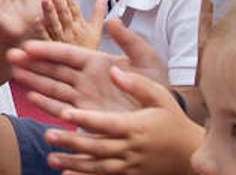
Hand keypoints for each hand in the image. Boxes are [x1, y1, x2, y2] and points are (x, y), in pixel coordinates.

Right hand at [8, 18, 168, 118]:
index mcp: (96, 61)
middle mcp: (85, 78)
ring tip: (14, 73)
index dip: (47, 49)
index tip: (28, 44)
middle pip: (53, 68)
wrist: (162, 118)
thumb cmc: (156, 86)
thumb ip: (128, 40)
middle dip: (32, 62)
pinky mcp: (85, 116)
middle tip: (11, 55)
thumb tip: (112, 19)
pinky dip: (45, 103)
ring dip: (33, 80)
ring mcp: (83, 97)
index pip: (66, 53)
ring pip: (52, 86)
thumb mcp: (145, 59)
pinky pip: (61, 108)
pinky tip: (30, 96)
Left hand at [39, 0, 105, 49]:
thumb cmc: (90, 54)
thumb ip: (98, 14)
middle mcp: (71, 34)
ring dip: (49, 12)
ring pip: (55, 25)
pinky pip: (47, 42)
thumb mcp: (96, 32)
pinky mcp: (53, 53)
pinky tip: (37, 22)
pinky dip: (42, 31)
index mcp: (81, 27)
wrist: (90, 81)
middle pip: (64, 13)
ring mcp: (62, 43)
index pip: (74, 7)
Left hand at [42, 69, 202, 173]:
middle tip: (47, 135)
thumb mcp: (160, 97)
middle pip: (97, 147)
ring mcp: (128, 165)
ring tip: (50, 159)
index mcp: (135, 127)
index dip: (87, 119)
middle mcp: (130, 148)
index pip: (107, 123)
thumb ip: (136, 84)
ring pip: (97, 166)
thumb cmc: (172, 119)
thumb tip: (113, 70)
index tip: (67, 113)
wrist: (189, 154)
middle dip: (71, 142)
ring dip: (73, 163)